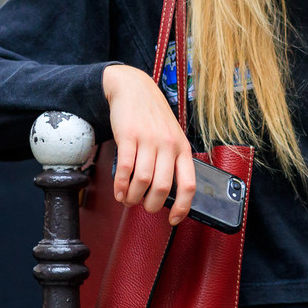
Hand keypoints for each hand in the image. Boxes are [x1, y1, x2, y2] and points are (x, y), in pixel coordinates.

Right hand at [102, 64, 195, 224]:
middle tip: (143, 206)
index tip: (173, 220)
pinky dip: (120, 186)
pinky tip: (119, 191)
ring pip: (143, 181)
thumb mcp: (172, 136)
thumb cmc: (153, 117)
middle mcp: (168, 145)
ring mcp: (149, 140)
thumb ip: (172, 160)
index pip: (189, 185)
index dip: (182, 208)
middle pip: (162, 188)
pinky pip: (125, 169)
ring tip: (128, 200)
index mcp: (183, 149)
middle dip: (151, 205)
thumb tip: (167, 194)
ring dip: (133, 197)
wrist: (134, 88)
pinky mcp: (129, 136)